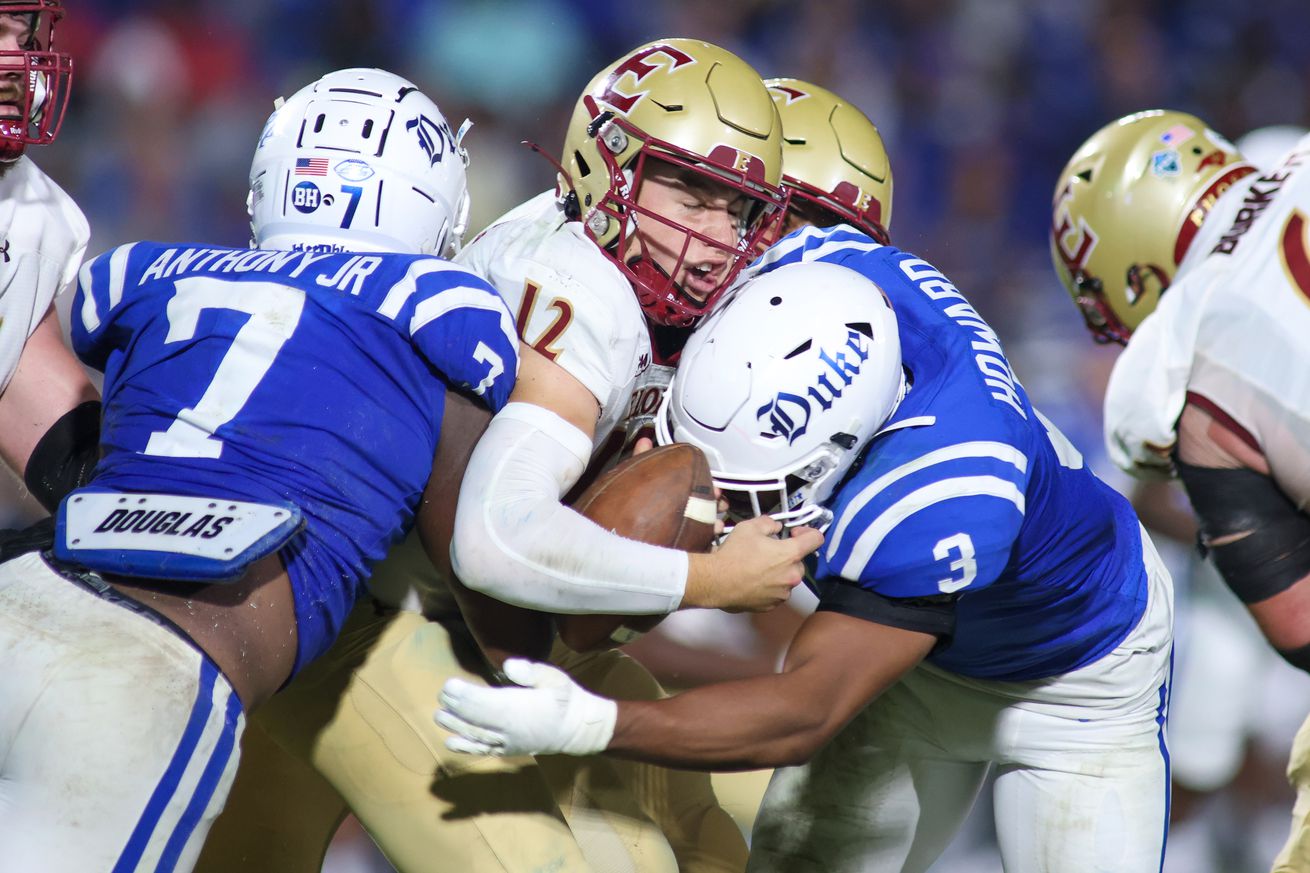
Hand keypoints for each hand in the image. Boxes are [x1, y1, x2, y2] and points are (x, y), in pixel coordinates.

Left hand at [436, 658, 617, 756]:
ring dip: (455, 726)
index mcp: (520, 709)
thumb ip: (532, 672)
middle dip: (456, 708)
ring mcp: (508, 743)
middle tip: (442, 695)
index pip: (485, 704)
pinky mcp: (508, 751)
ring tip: (439, 715)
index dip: (464, 696)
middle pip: (476, 720)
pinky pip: (484, 751)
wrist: (578, 729)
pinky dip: (466, 748)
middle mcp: (510, 729)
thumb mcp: (554, 678)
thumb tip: (508, 666)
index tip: (449, 685)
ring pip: (476, 736)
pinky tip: (450, 742)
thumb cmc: (565, 699)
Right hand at [684, 516, 823, 611]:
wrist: (716, 582)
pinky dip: (770, 586)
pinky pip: (777, 592)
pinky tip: (753, 581)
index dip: (808, 532)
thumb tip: (776, 528)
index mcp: (791, 554)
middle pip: (800, 562)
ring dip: (779, 572)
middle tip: (768, 551)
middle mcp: (792, 575)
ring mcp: (783, 593)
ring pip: (788, 578)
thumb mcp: (749, 527)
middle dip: (787, 555)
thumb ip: (769, 523)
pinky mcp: (772, 605)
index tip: (793, 533)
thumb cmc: (734, 553)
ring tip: (758, 568)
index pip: (816, 539)